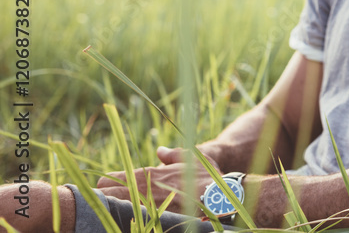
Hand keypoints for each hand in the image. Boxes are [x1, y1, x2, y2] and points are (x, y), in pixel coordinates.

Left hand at [96, 146, 218, 212]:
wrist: (219, 198)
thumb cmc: (206, 176)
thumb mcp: (191, 158)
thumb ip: (172, 155)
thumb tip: (160, 151)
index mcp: (148, 175)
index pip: (110, 180)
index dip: (105, 186)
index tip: (105, 189)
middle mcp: (143, 192)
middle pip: (106, 197)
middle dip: (102, 199)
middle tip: (104, 203)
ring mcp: (147, 209)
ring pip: (114, 211)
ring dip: (111, 211)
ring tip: (112, 213)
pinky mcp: (154, 221)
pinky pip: (131, 223)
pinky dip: (125, 223)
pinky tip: (125, 224)